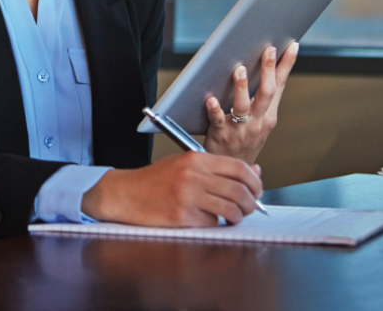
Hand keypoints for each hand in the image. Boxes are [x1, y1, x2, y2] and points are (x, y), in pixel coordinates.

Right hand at [81, 152, 262, 226]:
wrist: (126, 193)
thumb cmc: (155, 180)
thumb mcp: (185, 164)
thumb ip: (218, 168)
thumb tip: (254, 172)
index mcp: (195, 159)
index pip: (239, 168)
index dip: (255, 182)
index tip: (257, 191)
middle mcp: (192, 175)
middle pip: (240, 191)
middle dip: (251, 203)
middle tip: (249, 208)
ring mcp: (187, 196)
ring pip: (231, 209)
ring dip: (238, 216)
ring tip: (232, 216)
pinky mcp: (181, 216)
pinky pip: (212, 223)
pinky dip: (215, 224)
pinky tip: (206, 219)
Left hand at [204, 43, 298, 163]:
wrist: (234, 172)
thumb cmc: (244, 141)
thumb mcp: (260, 122)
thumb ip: (259, 99)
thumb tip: (258, 67)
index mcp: (268, 115)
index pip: (280, 86)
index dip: (286, 66)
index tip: (292, 46)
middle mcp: (258, 121)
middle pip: (266, 93)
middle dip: (268, 70)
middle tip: (268, 50)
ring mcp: (240, 128)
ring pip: (243, 106)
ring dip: (242, 88)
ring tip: (240, 70)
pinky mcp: (221, 135)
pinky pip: (218, 120)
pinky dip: (214, 109)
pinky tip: (210, 99)